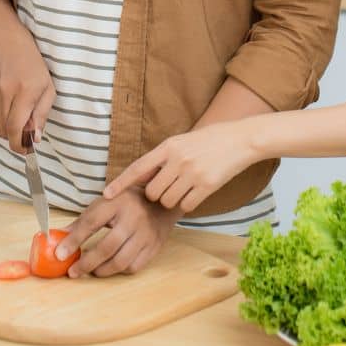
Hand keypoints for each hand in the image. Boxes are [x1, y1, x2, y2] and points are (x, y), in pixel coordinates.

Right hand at [0, 24, 55, 154]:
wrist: (7, 43)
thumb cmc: (33, 65)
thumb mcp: (47, 88)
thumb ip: (41, 114)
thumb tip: (36, 138)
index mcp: (24, 92)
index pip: (15, 128)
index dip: (19, 145)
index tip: (27, 150)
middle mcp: (4, 94)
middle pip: (4, 132)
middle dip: (16, 138)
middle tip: (28, 133)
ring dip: (9, 127)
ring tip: (20, 112)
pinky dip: (2, 116)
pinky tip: (10, 101)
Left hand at [55, 190, 178, 277]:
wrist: (161, 201)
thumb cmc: (127, 202)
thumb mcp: (105, 202)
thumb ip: (84, 220)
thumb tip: (60, 238)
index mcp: (117, 202)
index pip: (92, 222)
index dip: (74, 240)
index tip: (60, 254)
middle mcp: (133, 218)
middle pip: (107, 246)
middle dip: (86, 263)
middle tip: (73, 272)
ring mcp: (145, 234)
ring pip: (121, 261)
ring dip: (101, 270)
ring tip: (90, 271)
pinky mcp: (154, 247)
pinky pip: (133, 267)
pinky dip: (118, 271)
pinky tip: (109, 267)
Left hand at [103, 122, 256, 213]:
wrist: (240, 139)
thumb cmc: (208, 141)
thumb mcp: (181, 142)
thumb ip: (161, 158)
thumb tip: (139, 179)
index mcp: (168, 146)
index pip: (138, 167)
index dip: (120, 182)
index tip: (105, 194)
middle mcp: (178, 159)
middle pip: (153, 192)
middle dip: (157, 195)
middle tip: (169, 187)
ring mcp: (193, 173)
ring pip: (168, 201)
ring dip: (173, 200)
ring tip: (185, 187)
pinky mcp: (207, 186)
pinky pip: (187, 206)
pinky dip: (189, 204)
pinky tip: (197, 192)